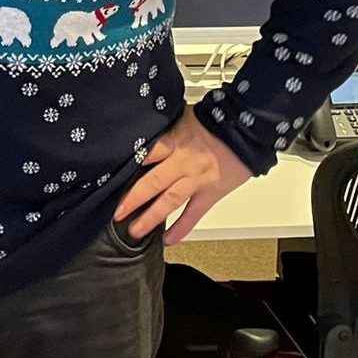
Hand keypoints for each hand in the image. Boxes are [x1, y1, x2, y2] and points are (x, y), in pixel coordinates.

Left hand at [115, 106, 251, 244]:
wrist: (246, 131)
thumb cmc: (215, 123)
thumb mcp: (183, 117)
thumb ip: (164, 128)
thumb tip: (142, 128)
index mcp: (174, 141)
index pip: (146, 154)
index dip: (128, 165)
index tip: (111, 179)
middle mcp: (183, 163)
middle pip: (153, 182)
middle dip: (133, 199)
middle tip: (116, 213)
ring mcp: (196, 180)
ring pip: (170, 201)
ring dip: (151, 217)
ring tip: (135, 231)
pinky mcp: (210, 193)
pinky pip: (194, 214)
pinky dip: (181, 229)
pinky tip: (168, 241)